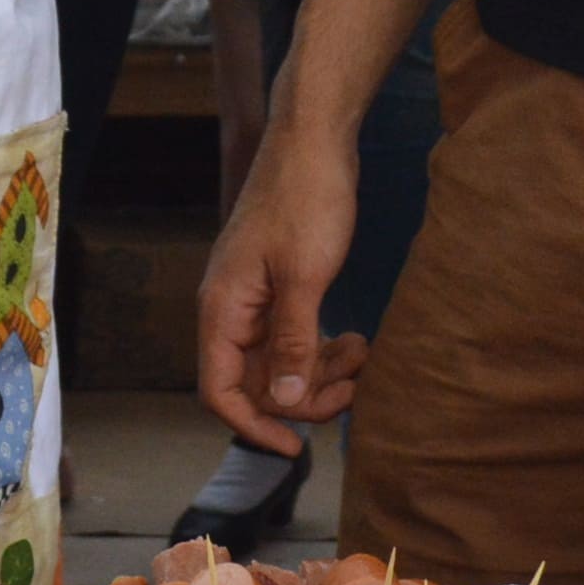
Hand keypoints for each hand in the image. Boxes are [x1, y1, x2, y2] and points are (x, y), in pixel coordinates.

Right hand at [195, 129, 371, 455]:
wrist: (315, 136)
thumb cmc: (305, 197)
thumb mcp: (305, 276)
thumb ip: (292, 344)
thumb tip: (285, 404)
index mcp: (223, 308)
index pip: (219, 391)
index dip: (254, 426)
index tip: (296, 448)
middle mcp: (231, 307)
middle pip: (255, 381)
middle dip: (304, 397)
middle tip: (353, 393)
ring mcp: (255, 295)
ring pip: (280, 360)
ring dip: (321, 372)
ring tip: (364, 358)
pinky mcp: (280, 283)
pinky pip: (294, 334)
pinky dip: (323, 346)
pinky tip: (357, 342)